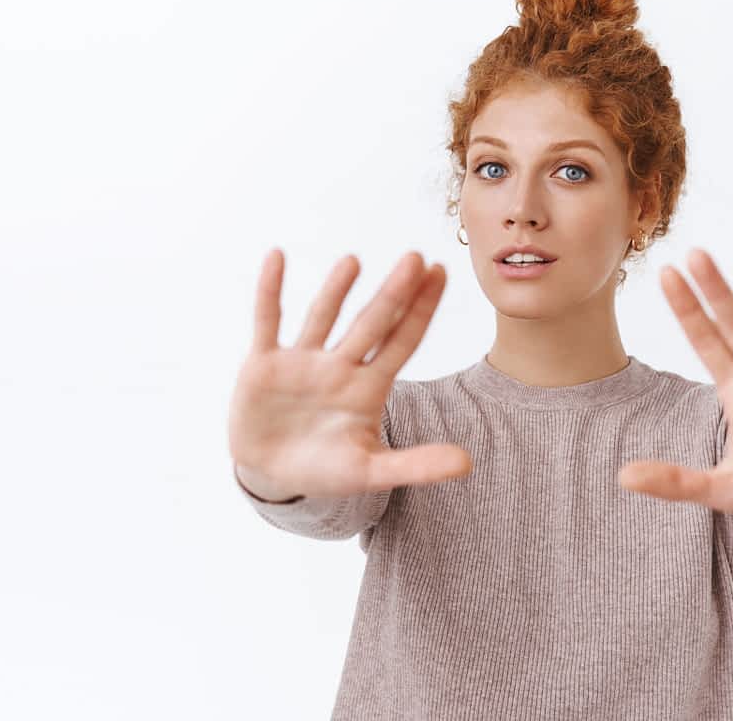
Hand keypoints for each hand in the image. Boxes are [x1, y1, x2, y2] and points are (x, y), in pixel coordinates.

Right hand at [229, 249, 472, 498]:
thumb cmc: (325, 471)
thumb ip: (416, 466)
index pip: (402, 341)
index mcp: (368, 387)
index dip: (421, 310)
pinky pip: (268, 321)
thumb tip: (468, 464)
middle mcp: (340, 366)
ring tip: (354, 261)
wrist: (270, 475)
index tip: (441, 272)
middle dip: (393, 293)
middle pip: (371, 323)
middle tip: (415, 258)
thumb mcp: (370, 473)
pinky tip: (277, 257)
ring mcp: (302, 361)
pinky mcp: (264, 364)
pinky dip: (270, 291)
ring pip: (323, 317)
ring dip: (336, 291)